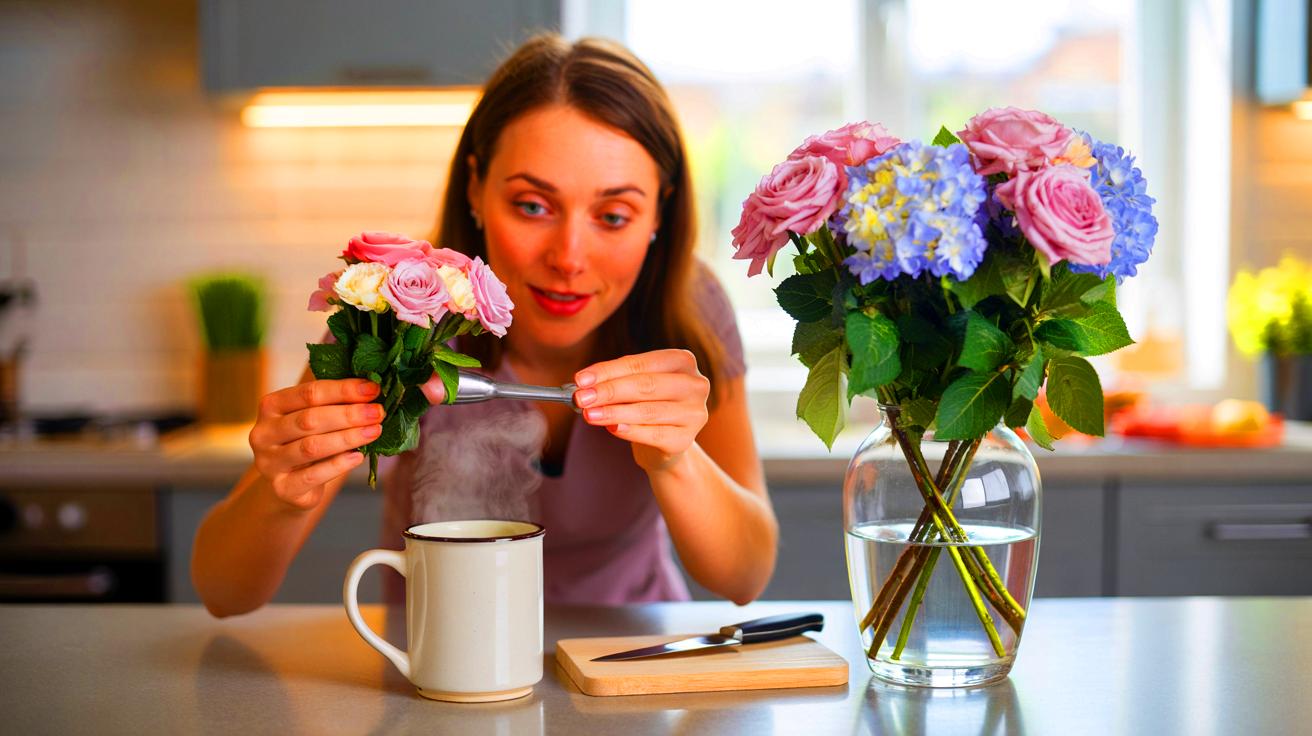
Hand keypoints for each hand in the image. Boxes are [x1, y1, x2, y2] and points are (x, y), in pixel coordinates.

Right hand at [247, 378, 383, 508]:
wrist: (288, 486)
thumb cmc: (307, 442)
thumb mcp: (313, 418)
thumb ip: (333, 403)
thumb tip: (372, 388)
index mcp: (271, 406)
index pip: (309, 393)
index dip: (343, 390)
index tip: (373, 389)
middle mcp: (264, 433)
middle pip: (310, 419)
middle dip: (349, 414)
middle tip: (378, 412)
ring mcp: (269, 463)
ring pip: (311, 447)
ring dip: (348, 437)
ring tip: (374, 431)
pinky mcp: (282, 489)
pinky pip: (313, 475)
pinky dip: (338, 465)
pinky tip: (359, 457)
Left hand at [573, 349, 710, 472]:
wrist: (665, 444)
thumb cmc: (648, 406)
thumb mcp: (635, 387)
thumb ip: (615, 381)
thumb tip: (584, 385)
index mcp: (683, 361)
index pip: (640, 364)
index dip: (608, 371)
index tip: (581, 379)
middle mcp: (695, 385)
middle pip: (646, 385)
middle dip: (609, 391)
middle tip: (581, 398)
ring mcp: (694, 413)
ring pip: (648, 411)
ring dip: (614, 412)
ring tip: (589, 414)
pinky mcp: (686, 439)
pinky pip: (654, 434)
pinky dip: (631, 430)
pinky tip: (612, 428)